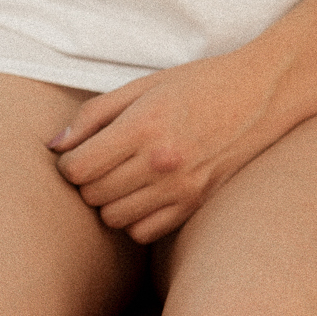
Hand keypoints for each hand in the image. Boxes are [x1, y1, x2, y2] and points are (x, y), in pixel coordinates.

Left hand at [49, 49, 315, 242]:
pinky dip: (135, 218)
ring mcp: (181, 188)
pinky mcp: (195, 205)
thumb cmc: (200, 83)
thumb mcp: (144, 85)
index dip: (68, 163)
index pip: (78, 168)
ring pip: (113, 218)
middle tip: (103, 161)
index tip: (79, 153)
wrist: (261, 93)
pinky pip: (143, 232)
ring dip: (110, 201)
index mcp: (144, 126)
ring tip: (125, 176)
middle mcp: (161, 162)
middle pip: (92, 196)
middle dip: (88, 181)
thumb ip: (95, 114)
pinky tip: (145, 193)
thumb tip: (55, 147)